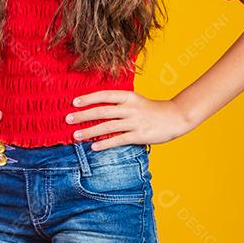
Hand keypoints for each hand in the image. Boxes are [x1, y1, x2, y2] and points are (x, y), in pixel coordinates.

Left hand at [66, 90, 192, 150]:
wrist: (176, 117)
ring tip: (75, 136)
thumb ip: (119, 103)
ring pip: (107, 126)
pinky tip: (93, 147)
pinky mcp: (139, 135)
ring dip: (89, 131)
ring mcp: (135, 122)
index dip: (88, 98)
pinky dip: (104, 143)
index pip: (104, 95)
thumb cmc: (152, 110)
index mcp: (128, 96)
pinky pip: (118, 140)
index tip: (74, 102)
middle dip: (83, 115)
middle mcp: (130, 108)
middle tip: (68, 119)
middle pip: (102, 111)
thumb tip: (97, 106)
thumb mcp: (135, 100)